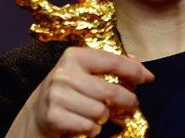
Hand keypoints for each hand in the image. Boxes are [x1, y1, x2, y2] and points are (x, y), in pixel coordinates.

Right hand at [6, 47, 153, 137]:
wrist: (37, 114)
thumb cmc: (69, 91)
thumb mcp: (85, 72)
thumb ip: (112, 66)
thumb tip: (143, 70)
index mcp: (74, 56)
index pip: (111, 60)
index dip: (133, 70)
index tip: (147, 79)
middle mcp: (64, 73)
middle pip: (110, 91)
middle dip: (127, 101)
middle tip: (131, 105)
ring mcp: (56, 95)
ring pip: (101, 111)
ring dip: (103, 117)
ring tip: (95, 114)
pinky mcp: (54, 116)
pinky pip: (90, 127)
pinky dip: (92, 129)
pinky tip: (84, 124)